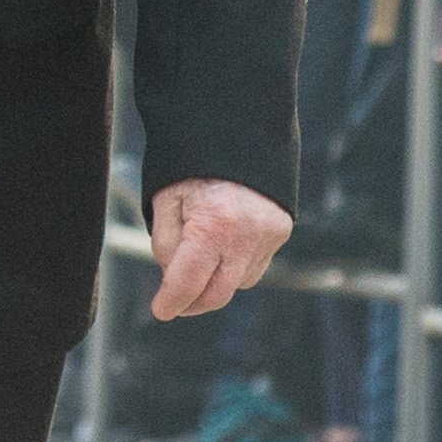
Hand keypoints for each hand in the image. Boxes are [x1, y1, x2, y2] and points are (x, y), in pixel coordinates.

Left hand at [145, 178, 289, 316]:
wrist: (237, 131)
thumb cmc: (193, 166)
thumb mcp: (166, 201)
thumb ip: (167, 246)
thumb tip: (174, 280)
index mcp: (212, 224)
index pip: (188, 283)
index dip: (170, 302)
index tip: (160, 310)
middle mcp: (245, 234)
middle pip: (217, 293)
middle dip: (193, 303)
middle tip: (175, 302)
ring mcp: (268, 234)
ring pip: (238, 283)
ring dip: (217, 282)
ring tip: (201, 258)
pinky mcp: (280, 230)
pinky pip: (256, 266)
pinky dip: (237, 265)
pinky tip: (224, 245)